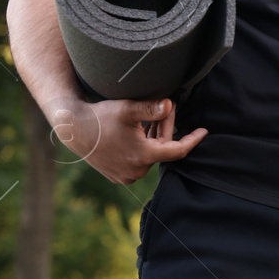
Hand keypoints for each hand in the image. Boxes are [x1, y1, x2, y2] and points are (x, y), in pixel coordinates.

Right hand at [46, 96, 206, 185]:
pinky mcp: (117, 174)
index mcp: (143, 156)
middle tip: (165, 107)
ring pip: (151, 153)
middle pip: (163, 148)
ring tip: (150, 116)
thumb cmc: (101, 117)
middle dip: (166, 127)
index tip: (204, 131)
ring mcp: (126, 174)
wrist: (73, 129)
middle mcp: (136, 170)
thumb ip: (151, 108)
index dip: (193, 140)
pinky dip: (144, 144)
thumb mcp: (128, 109)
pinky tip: (139, 129)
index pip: (178, 150)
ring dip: (154, 135)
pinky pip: (139, 159)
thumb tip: (171, 105)